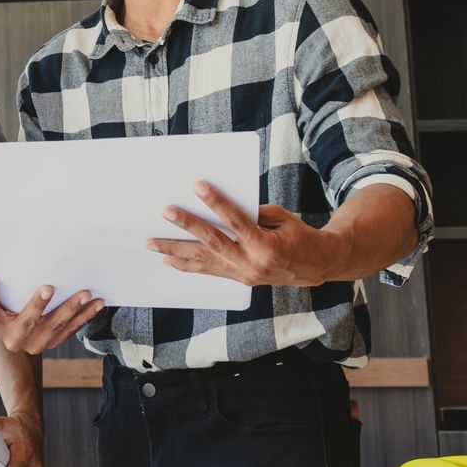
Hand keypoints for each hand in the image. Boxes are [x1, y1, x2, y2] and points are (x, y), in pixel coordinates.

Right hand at [0, 277, 105, 355]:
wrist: (16, 334)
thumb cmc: (5, 306)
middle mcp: (15, 339)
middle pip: (28, 321)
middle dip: (39, 304)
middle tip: (48, 287)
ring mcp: (36, 343)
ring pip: (55, 326)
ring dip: (72, 310)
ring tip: (86, 294)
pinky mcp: (53, 343)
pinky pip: (70, 329)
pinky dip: (84, 316)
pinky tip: (96, 304)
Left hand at [147, 181, 340, 286]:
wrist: (314, 267)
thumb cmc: (299, 236)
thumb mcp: (282, 218)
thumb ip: (254, 213)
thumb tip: (222, 206)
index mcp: (266, 246)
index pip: (236, 221)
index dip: (216, 203)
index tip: (198, 186)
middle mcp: (251, 264)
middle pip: (212, 242)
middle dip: (186, 226)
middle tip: (165, 212)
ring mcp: (242, 275)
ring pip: (203, 261)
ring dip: (175, 251)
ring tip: (152, 243)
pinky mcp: (238, 280)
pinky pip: (208, 272)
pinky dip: (186, 266)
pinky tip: (168, 260)